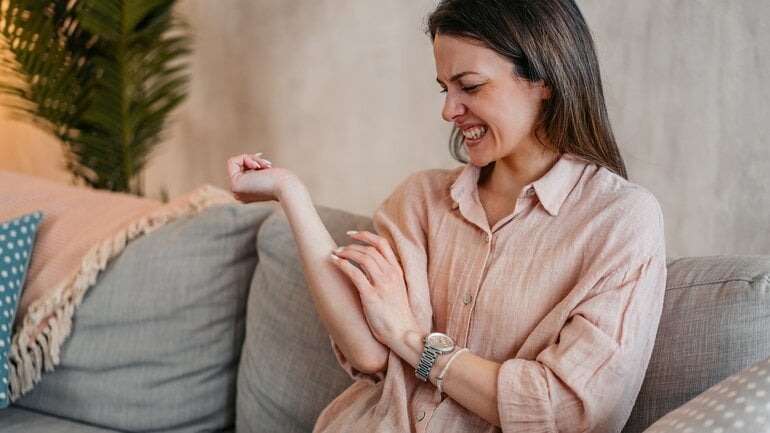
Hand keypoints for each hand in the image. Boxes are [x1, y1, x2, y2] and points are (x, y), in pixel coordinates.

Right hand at [227, 153, 296, 202]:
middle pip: (237, 166)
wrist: (286, 188)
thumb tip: (250, 165)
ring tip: (265, 166)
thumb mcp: (266, 174)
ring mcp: (235, 191)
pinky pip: (232, 161)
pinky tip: (258, 166)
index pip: (240, 171)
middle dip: (253, 159)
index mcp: (246, 194)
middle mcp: (238, 194)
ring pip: (235, 162)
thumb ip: (256, 173)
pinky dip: (246, 158)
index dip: (251, 162)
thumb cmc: (282, 181)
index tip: (265, 164)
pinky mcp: (235, 185)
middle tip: (267, 165)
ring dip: (252, 158)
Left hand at [330, 231, 419, 349]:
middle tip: (338, 248)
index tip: (351, 234)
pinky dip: (343, 265)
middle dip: (351, 245)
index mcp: (397, 271)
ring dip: (346, 252)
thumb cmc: (396, 314)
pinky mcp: (372, 296)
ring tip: (335, 254)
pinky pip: (355, 274)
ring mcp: (382, 285)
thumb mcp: (397, 289)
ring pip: (363, 258)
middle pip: (369, 249)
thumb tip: (370, 266)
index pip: (382, 244)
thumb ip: (387, 275)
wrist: (402, 333)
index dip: (365, 235)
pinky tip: (334, 262)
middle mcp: (391, 274)